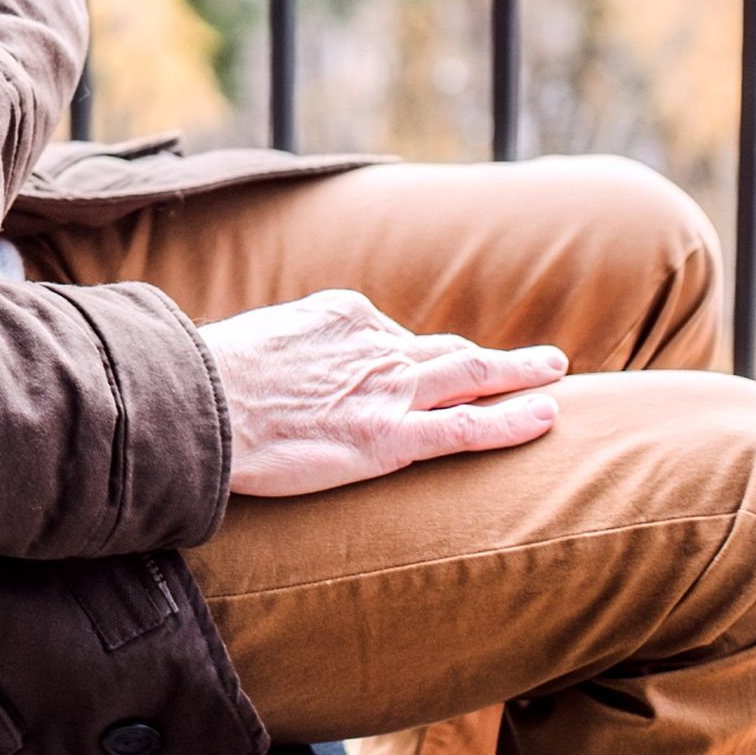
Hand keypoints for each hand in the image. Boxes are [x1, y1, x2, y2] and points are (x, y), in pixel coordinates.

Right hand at [204, 290, 565, 497]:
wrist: (200, 403)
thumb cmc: (210, 378)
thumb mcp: (260, 341)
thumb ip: (294, 352)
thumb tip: (292, 370)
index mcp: (343, 316)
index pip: (397, 339)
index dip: (424, 359)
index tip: (440, 372)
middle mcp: (375, 346)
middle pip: (451, 352)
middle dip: (499, 358)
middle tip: (543, 360)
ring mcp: (387, 391)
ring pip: (472, 378)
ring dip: (521, 375)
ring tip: (556, 377)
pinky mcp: (388, 438)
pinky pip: (466, 428)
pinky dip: (512, 420)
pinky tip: (546, 416)